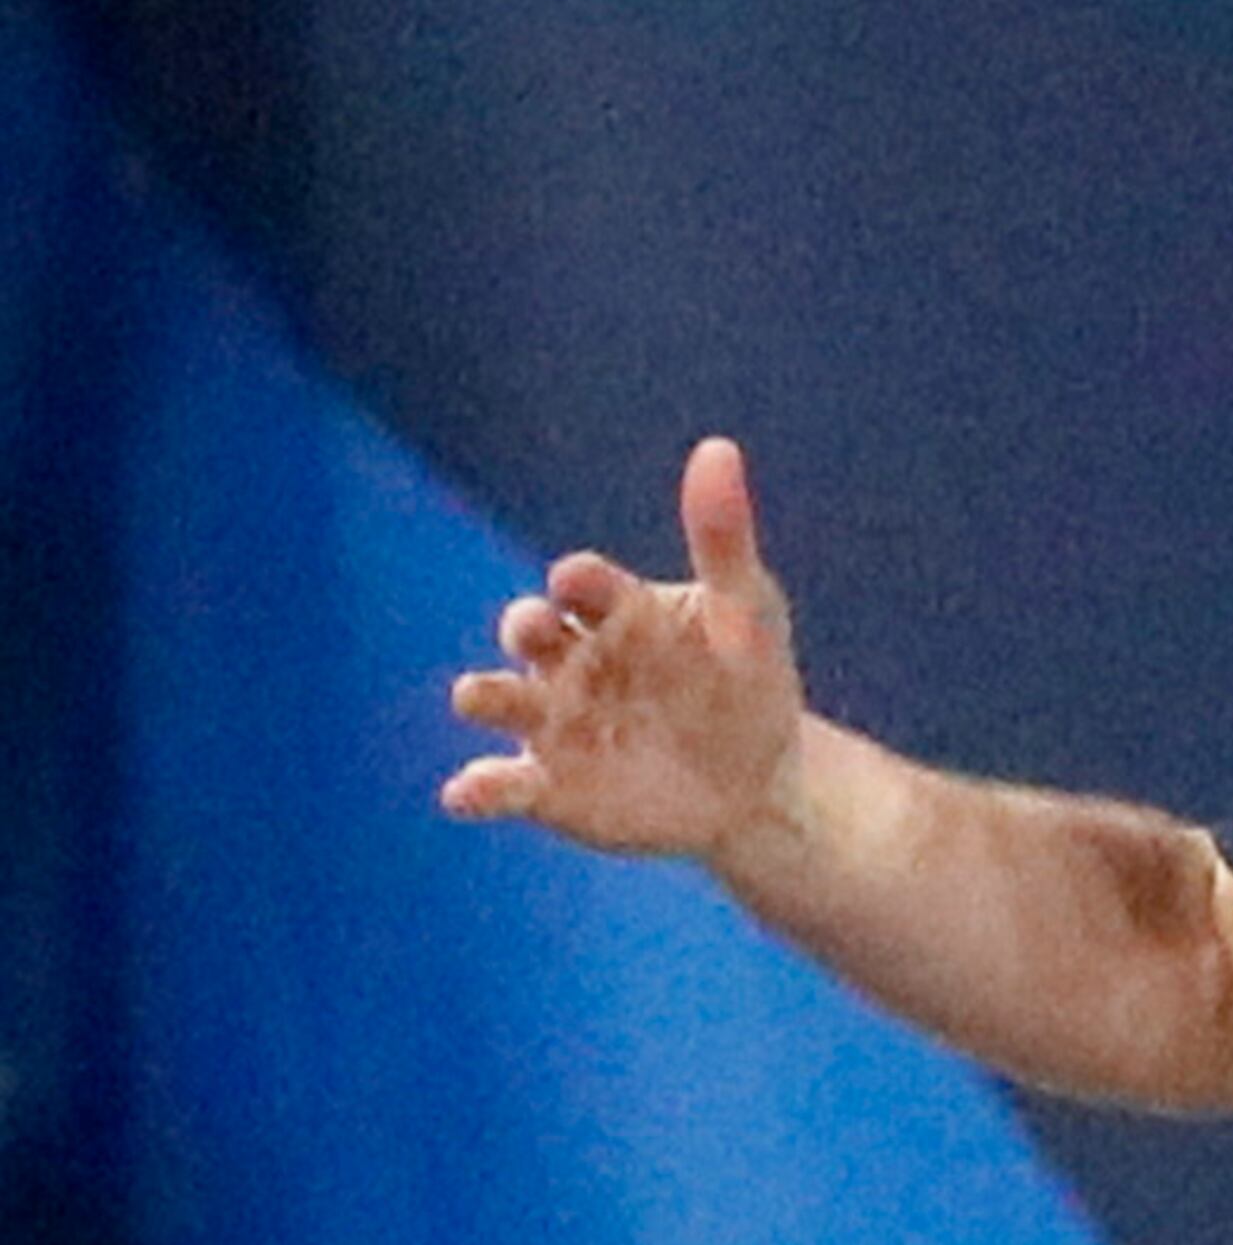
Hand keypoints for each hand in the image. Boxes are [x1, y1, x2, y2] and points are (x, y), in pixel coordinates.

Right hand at [442, 435, 807, 861]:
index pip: (585, 583)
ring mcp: (555, 719)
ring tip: (476, 697)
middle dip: (524, 625)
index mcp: (614, 607)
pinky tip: (464, 796)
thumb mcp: (748, 614)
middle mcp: (571, 656)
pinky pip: (504, 784)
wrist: (756, 785)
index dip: (579, 581)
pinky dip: (479, 788)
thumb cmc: (747, 685)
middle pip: (529, 629)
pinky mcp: (550, 785)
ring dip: (484, 694)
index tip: (580, 583)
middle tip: (534, 629)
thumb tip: (719, 448)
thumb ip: (722, 540)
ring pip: (501, 698)